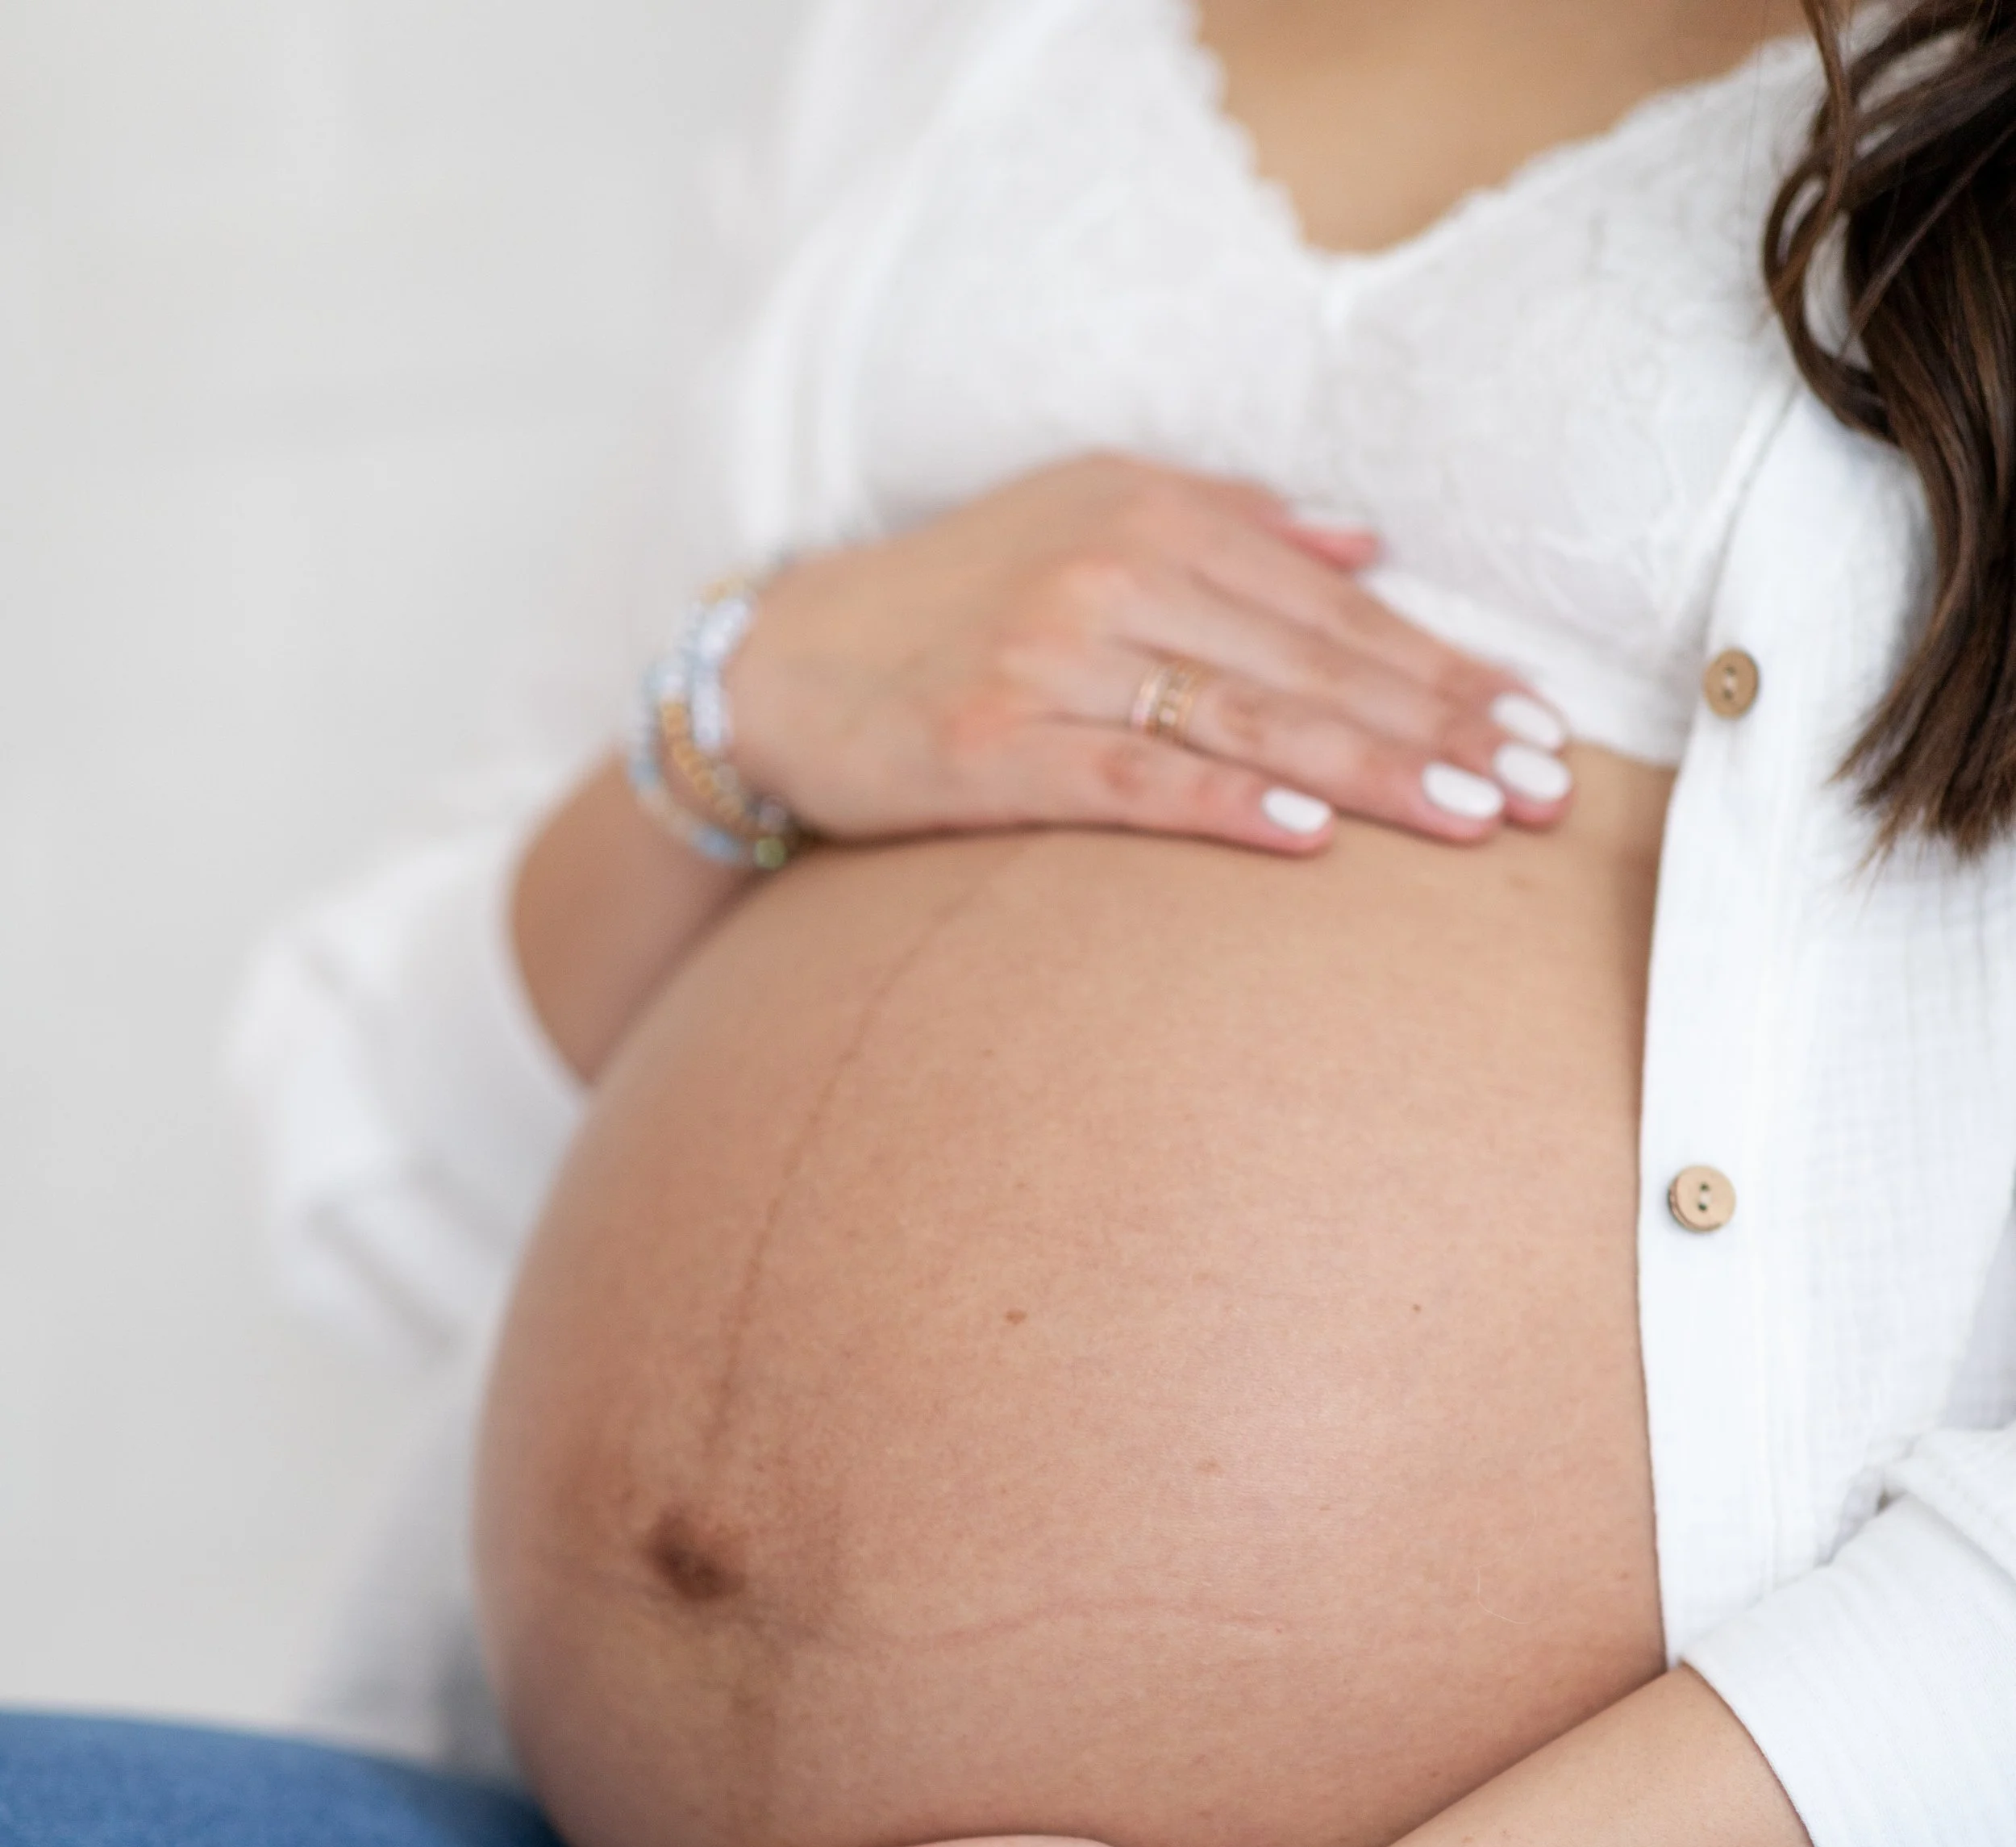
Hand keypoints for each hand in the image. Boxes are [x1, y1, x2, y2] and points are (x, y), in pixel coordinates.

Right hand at [729, 454, 1571, 860]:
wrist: (781, 662)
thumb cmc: (956, 601)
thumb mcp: (1086, 517)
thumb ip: (1228, 525)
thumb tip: (1363, 549)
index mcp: (1156, 516)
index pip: (1335, 607)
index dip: (1444, 669)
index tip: (1534, 727)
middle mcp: (1115, 576)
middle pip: (1313, 664)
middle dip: (1441, 728)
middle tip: (1541, 789)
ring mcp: (1053, 661)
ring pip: (1247, 720)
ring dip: (1372, 771)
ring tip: (1472, 817)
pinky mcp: (996, 747)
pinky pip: (1133, 779)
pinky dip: (1223, 803)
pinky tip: (1307, 835)